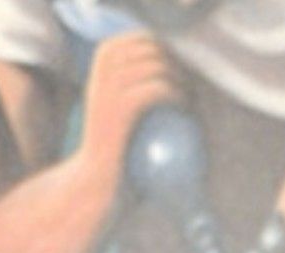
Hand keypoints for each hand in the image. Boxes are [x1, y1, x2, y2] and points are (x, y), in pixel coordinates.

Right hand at [75, 30, 181, 182]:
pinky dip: (176, 96)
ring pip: (156, 67)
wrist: (96, 182)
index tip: (178, 73)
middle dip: (176, 66)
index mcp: (100, 67)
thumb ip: (136, 85)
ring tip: (188, 103)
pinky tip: (184, 111)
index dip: (166, 50)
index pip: (139, 38)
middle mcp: (101, 74)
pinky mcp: (119, 112)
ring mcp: (108, 91)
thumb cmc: (117, 147)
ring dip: (180, 81)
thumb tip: (176, 71)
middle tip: (187, 92)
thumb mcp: (120, 106)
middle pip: (151, 49)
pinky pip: (155, 90)